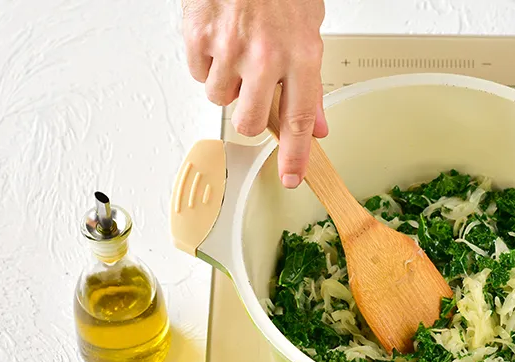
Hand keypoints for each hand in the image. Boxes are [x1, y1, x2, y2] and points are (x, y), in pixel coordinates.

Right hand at [181, 0, 327, 187]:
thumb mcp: (309, 30)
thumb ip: (311, 83)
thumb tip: (316, 125)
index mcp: (301, 55)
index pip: (300, 120)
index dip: (296, 156)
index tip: (293, 177)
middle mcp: (265, 56)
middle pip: (251, 120)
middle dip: (251, 115)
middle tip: (255, 92)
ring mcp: (229, 47)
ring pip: (219, 97)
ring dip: (227, 83)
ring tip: (237, 51)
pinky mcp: (198, 36)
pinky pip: (198, 72)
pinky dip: (206, 63)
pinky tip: (219, 40)